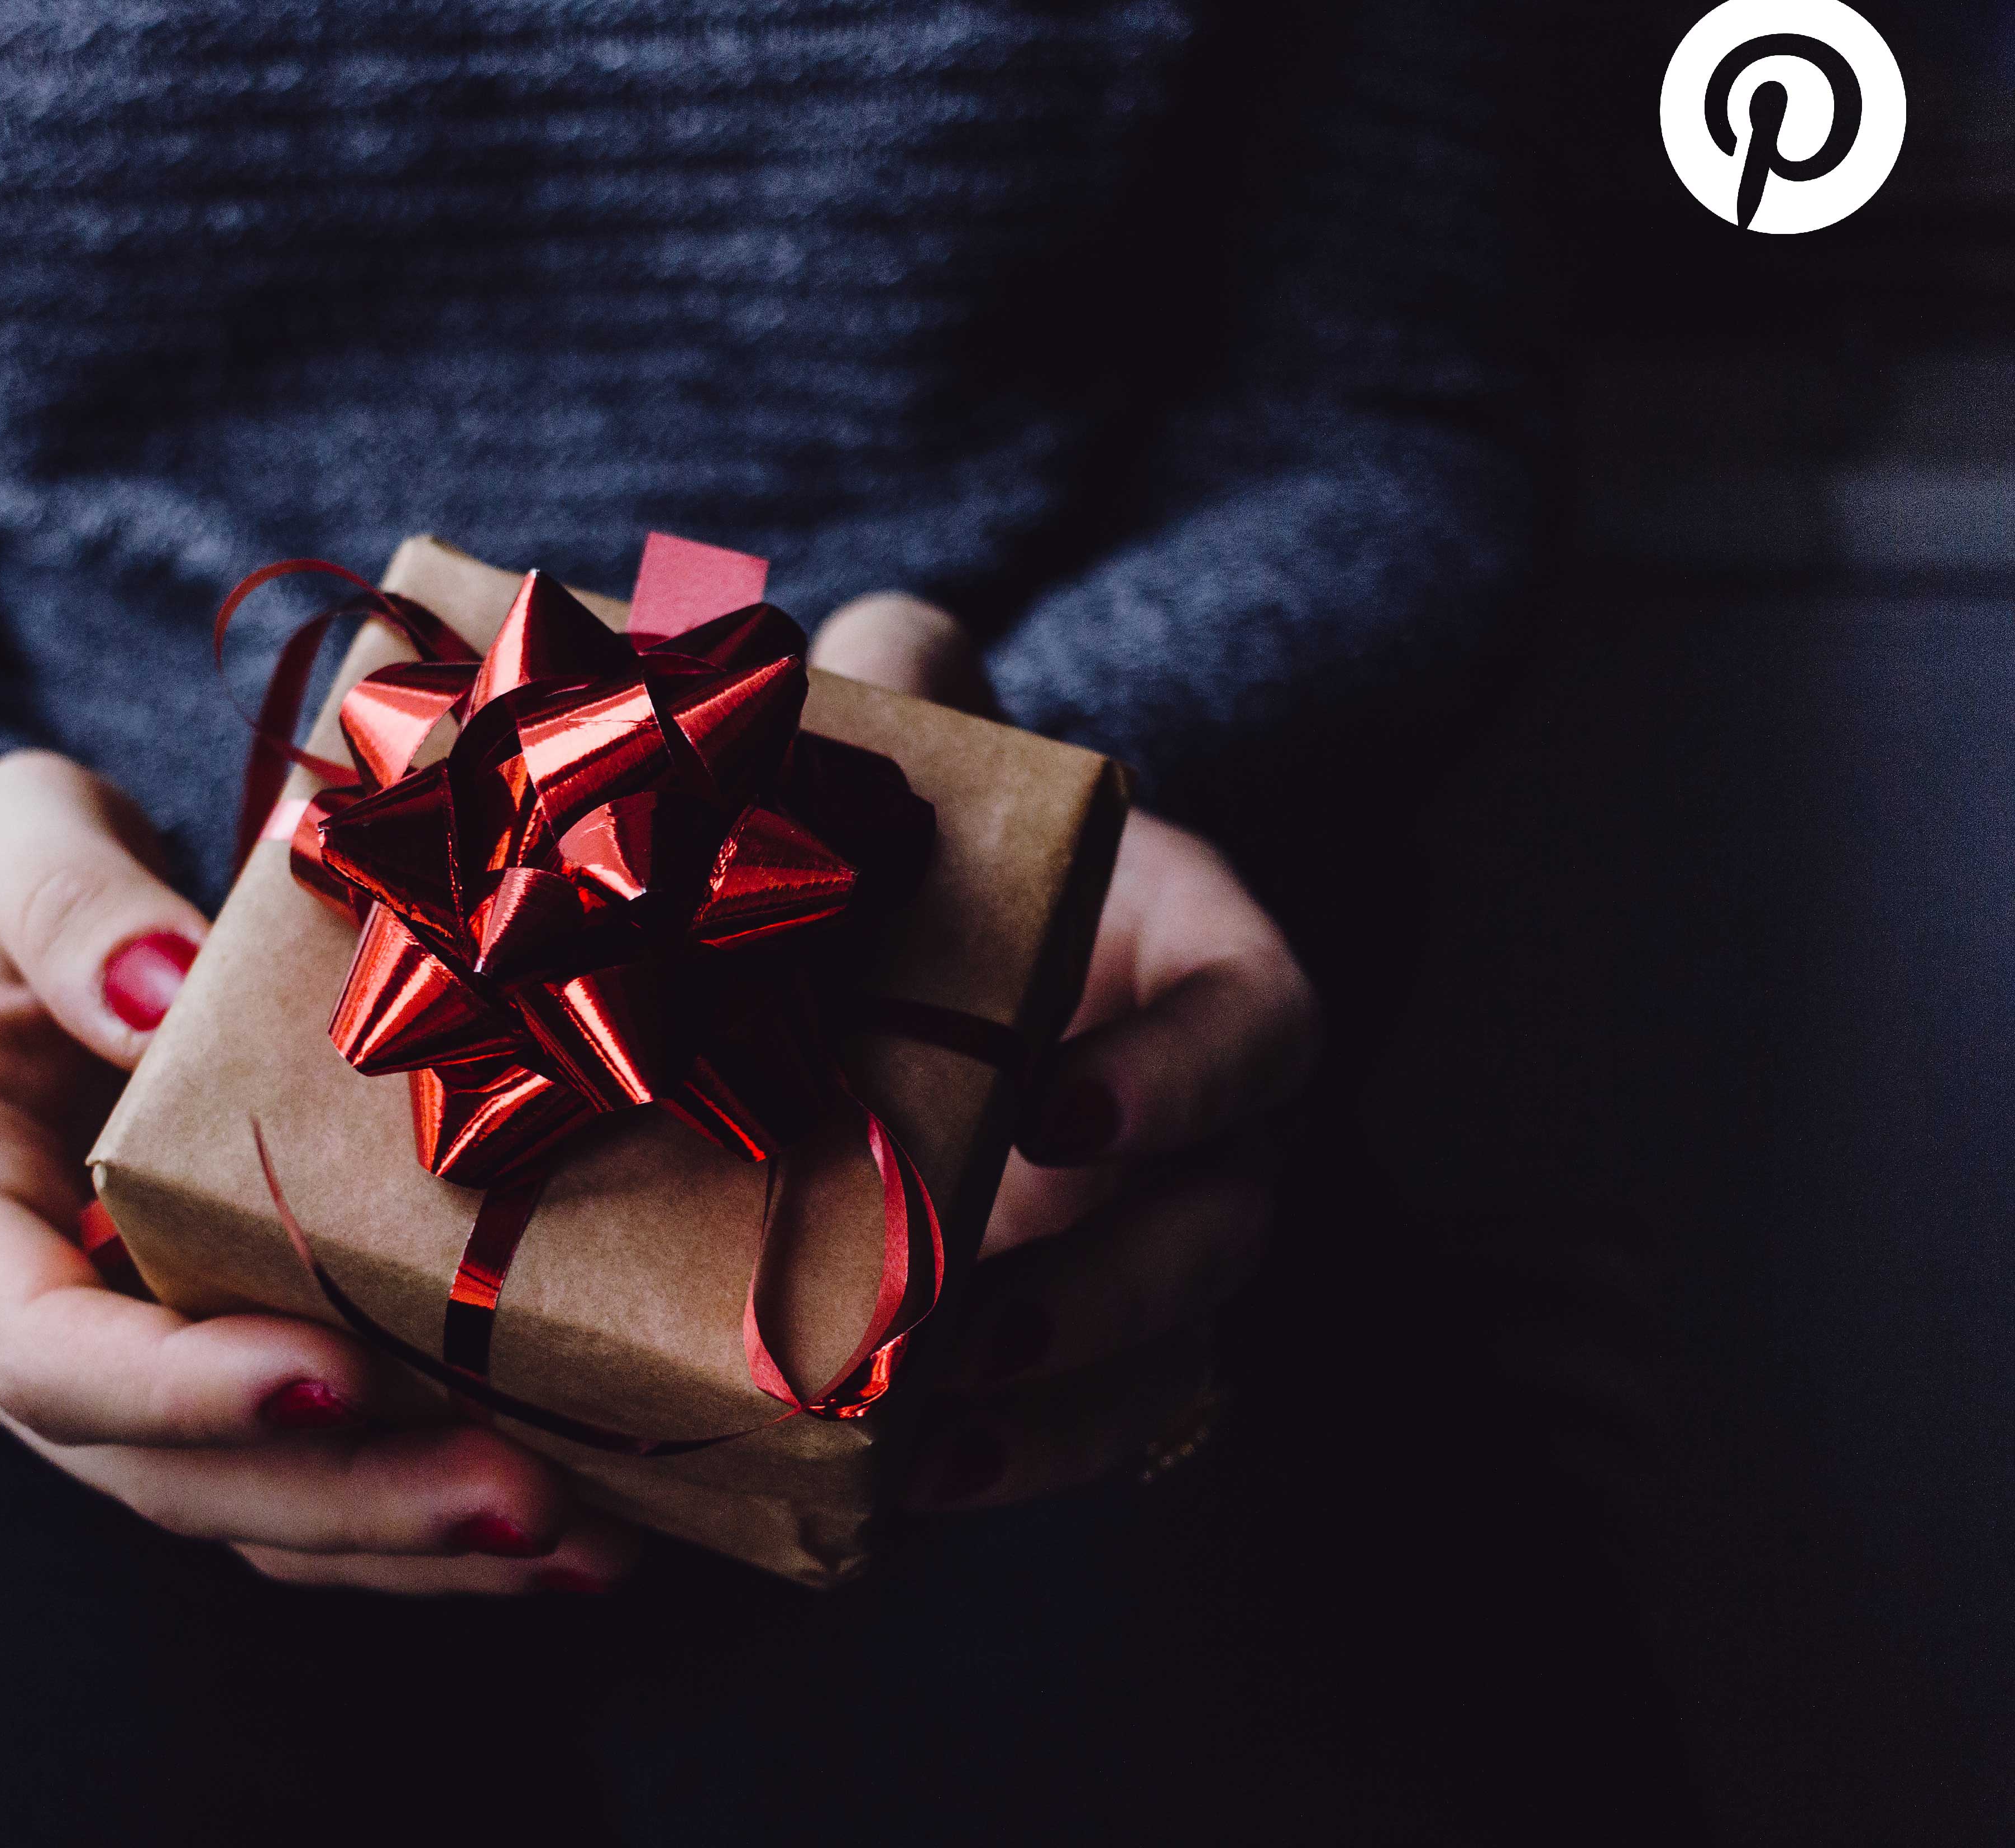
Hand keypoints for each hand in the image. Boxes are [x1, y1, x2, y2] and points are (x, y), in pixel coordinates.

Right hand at [0, 749, 639, 1591]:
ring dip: (413, 1539)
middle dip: (350, 1496)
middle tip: (523, 1500)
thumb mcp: (10, 844)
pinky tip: (569, 1523)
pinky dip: (423, 1517)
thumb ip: (69, 907)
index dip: (176, 1386)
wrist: (15, 939)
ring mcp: (110, 1378)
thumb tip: (158, 986)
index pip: (35, 1346)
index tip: (335, 1376)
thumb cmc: (4, 887)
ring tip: (582, 1540)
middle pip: (163, 1471)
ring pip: (248, 1510)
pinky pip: (306, 1481)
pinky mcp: (206, 1381)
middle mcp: (6, 1336)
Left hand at [809, 594, 1317, 1508]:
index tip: (1058, 1112)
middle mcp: (1211, 1119)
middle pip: (1224, 1221)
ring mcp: (1161, 1239)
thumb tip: (870, 642)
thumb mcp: (932, 764)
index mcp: (1205, 963)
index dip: (1181, 1077)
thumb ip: (914, 689)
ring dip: (1062, 1405)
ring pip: (1173, 1348)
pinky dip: (1017, 1462)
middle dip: (1110, 1284)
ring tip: (930, 1435)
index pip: (1259, 1025)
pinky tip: (906, 1488)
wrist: (913, 964)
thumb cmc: (943, 853)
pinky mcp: (1091, 1335)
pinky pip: (1096, 1423)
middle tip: (969, 1317)